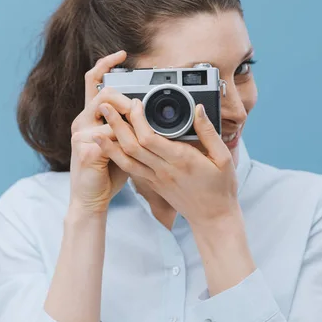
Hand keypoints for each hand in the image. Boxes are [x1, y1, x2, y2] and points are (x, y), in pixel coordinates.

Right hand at [69, 50, 133, 214]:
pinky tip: (130, 151)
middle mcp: (82, 121)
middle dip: (125, 100)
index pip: (92, 82)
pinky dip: (125, 141)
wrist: (91, 198)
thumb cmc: (107, 171)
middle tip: (139, 111)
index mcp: (90, 117)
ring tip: (137, 130)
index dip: (105, 64)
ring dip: (127, 120)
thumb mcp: (121, 143)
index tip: (121, 54)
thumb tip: (144, 108)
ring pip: (107, 111)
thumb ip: (127, 125)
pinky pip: (110, 135)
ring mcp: (80, 135)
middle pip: (103, 93)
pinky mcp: (86, 150)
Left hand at [92, 99, 239, 225]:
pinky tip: (108, 147)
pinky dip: (117, 157)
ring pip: (126, 160)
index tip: (135, 103)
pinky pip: (130, 170)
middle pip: (131, 146)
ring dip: (109, 142)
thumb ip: (208, 132)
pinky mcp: (153, 185)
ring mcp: (156, 179)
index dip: (137, 119)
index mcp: (181, 160)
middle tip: (105, 106)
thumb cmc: (221, 188)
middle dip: (116, 125)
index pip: (149, 138)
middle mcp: (164, 169)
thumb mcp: (223, 158)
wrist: (213, 218)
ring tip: (97, 126)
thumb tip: (198, 109)